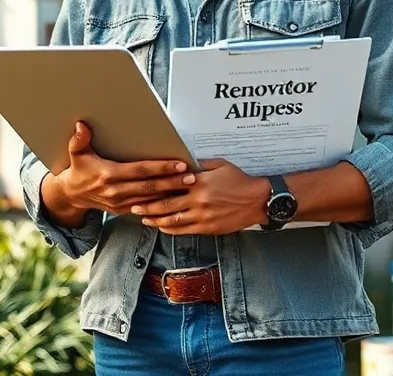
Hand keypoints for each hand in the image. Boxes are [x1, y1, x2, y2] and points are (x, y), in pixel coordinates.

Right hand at [50, 121, 195, 217]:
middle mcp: (116, 191)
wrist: (72, 195)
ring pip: (151, 199)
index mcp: (109, 175)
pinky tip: (174, 198)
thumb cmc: (78, 171)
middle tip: (191, 177)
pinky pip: (146, 207)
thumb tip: (81, 126)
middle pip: (151, 186)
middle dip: (173, 182)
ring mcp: (120, 203)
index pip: (140, 171)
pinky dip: (161, 203)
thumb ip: (79, 140)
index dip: (161, 168)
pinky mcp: (123, 210)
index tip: (177, 164)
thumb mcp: (76, 154)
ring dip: (171, 193)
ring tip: (189, 186)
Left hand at [130, 159, 269, 234]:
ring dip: (156, 220)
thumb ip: (201, 164)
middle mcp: (198, 200)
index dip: (154, 187)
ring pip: (173, 220)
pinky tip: (162, 227)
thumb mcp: (220, 165)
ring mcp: (203, 216)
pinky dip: (171, 229)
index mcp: (199, 182)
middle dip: (148, 206)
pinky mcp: (208, 228)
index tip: (141, 186)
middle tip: (134, 206)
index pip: (171, 184)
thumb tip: (185, 162)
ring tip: (143, 219)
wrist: (258, 200)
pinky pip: (185, 230)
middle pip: (167, 204)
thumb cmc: (240, 180)